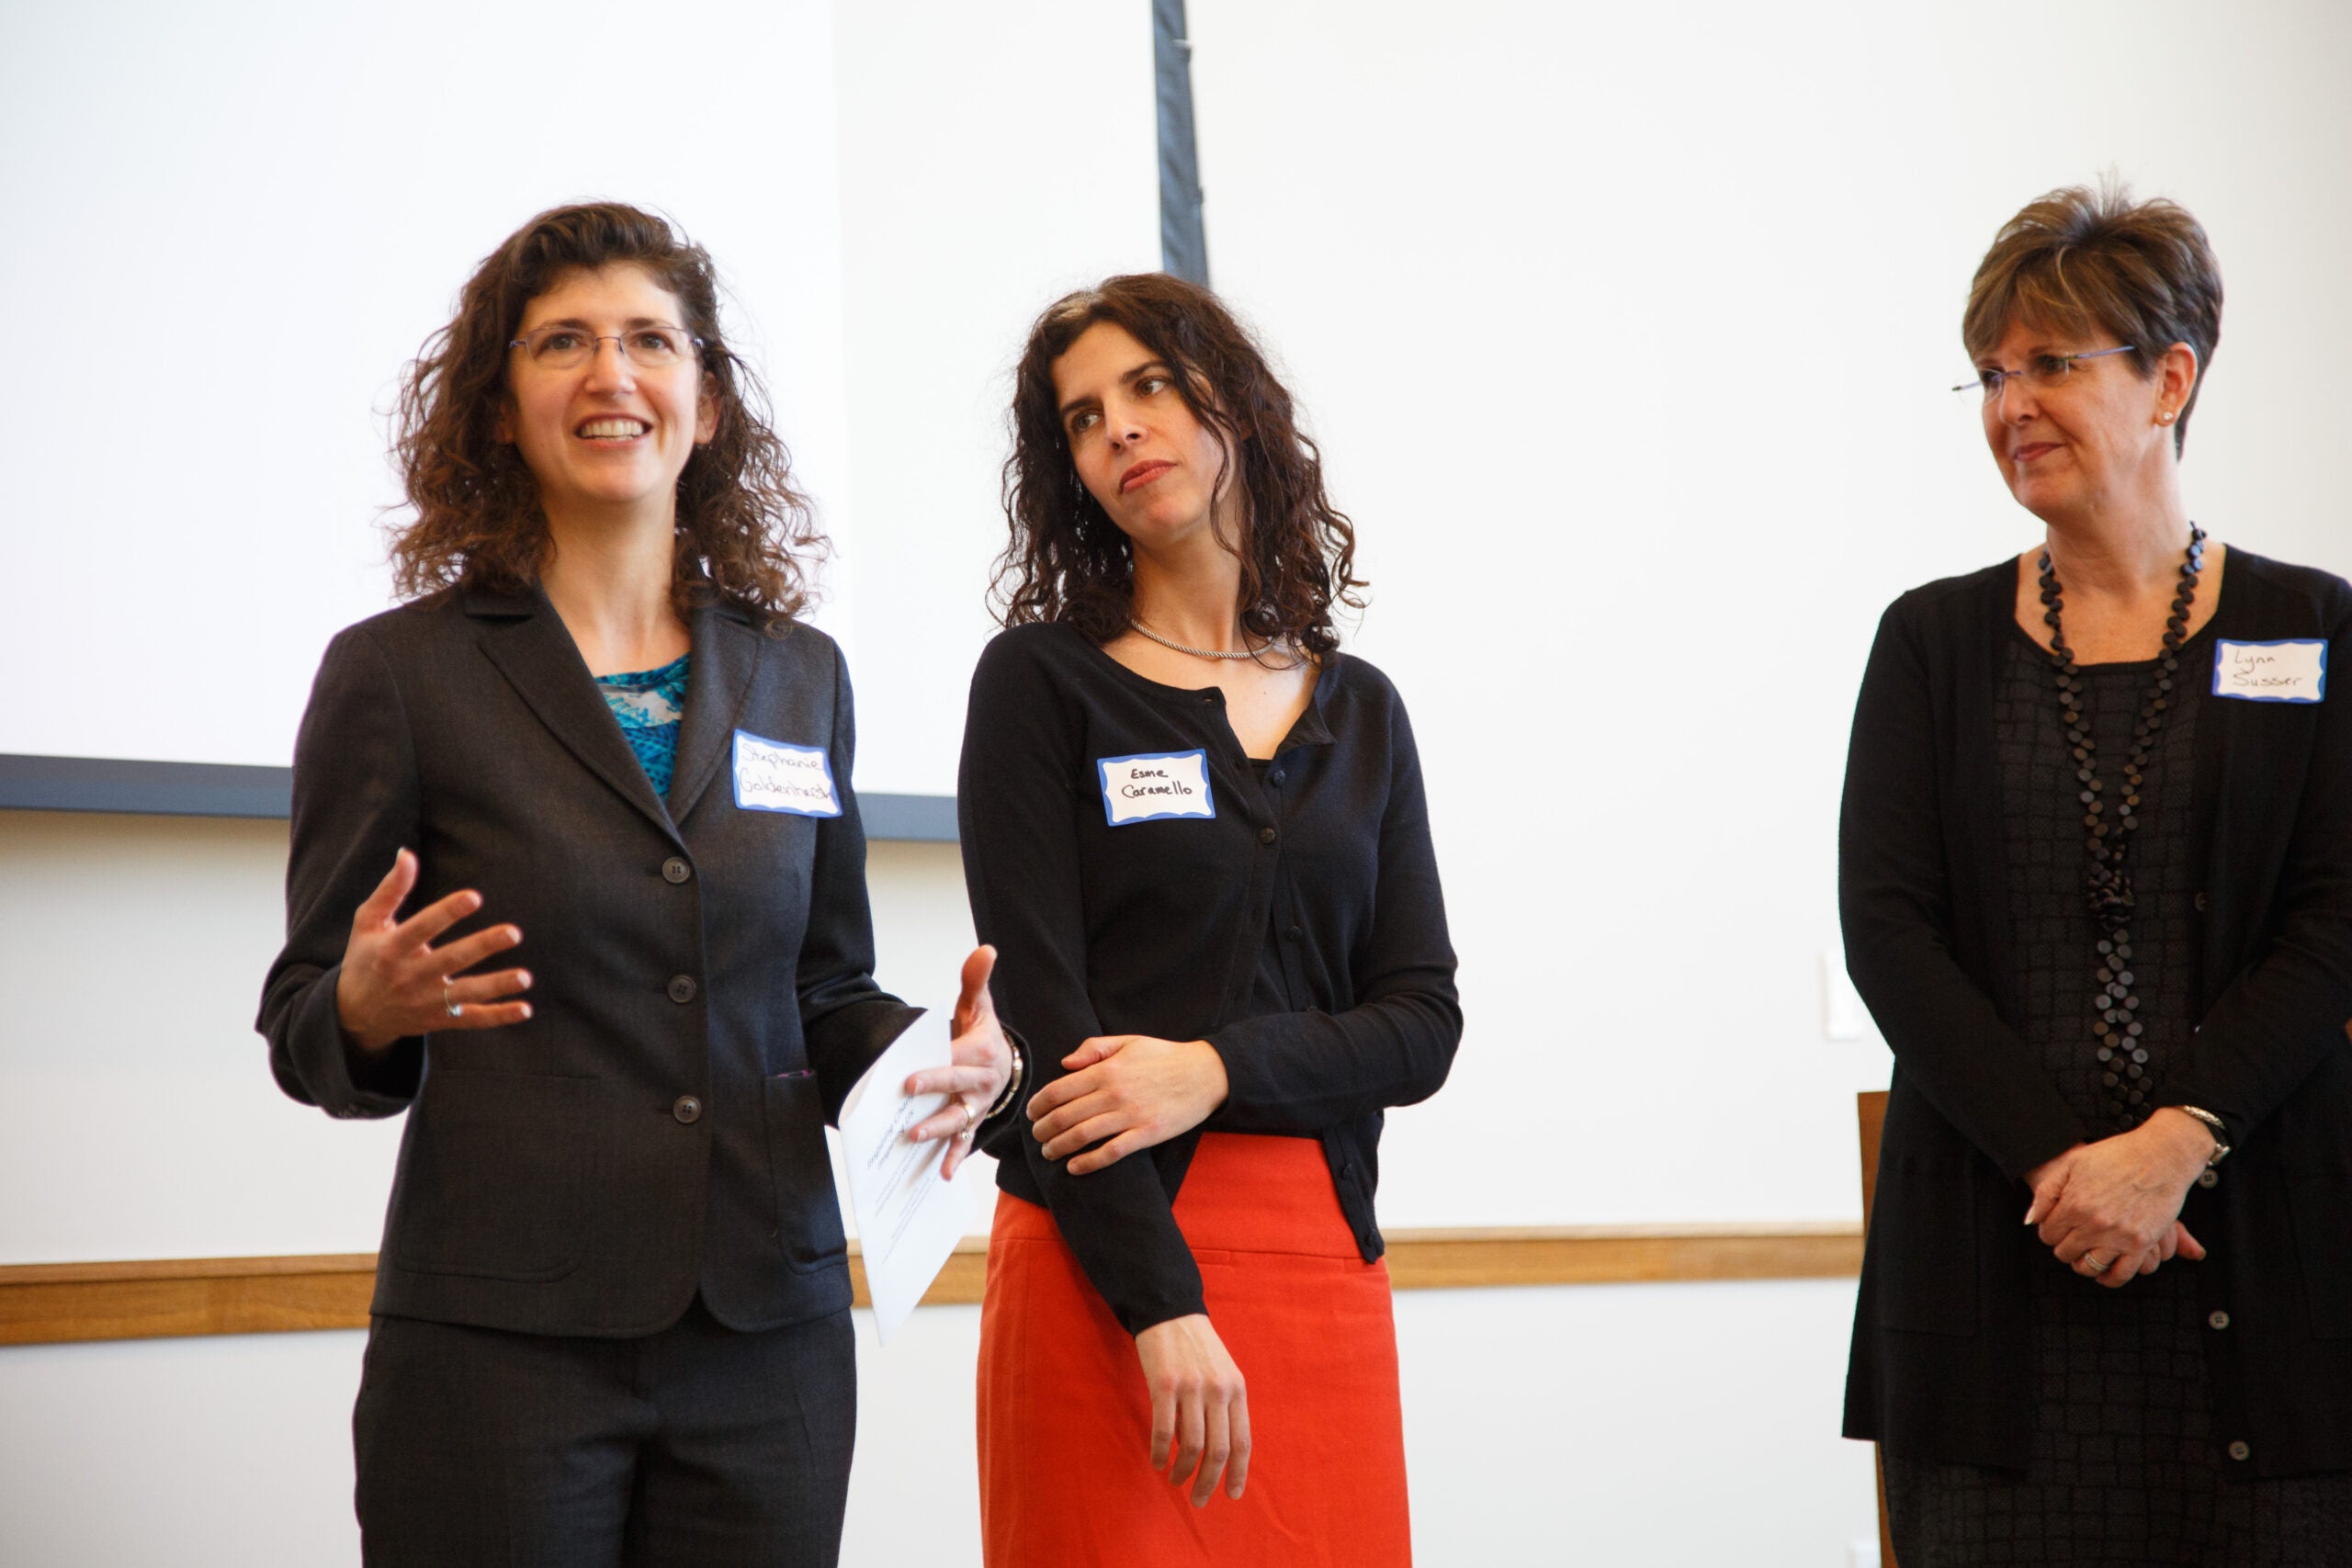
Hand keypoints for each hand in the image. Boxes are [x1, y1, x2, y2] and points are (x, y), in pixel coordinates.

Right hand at [334, 849, 530, 1053]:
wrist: (354, 1013)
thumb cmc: (366, 957)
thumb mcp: (368, 922)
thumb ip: (391, 889)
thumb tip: (407, 854)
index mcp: (391, 949)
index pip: (421, 928)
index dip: (447, 913)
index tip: (474, 897)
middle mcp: (409, 976)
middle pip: (450, 960)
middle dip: (482, 947)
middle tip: (514, 932)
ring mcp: (426, 1001)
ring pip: (465, 993)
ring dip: (497, 986)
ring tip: (525, 977)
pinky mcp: (439, 1019)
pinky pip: (472, 1020)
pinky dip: (499, 1016)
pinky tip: (525, 1008)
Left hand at [904, 946, 1011, 1179]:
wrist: (1003, 1064)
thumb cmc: (981, 1033)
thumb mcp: (978, 1006)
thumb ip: (976, 980)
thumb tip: (986, 949)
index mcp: (982, 1051)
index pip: (957, 1057)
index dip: (936, 1066)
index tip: (910, 1073)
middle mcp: (982, 1081)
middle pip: (956, 1086)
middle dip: (933, 1089)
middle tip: (908, 1092)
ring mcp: (978, 1106)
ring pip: (958, 1118)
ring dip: (937, 1130)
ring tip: (913, 1136)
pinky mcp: (973, 1123)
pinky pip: (964, 1142)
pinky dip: (954, 1158)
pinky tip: (942, 1175)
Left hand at [1028, 1035, 1228, 1174]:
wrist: (1206, 1074)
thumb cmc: (1165, 1057)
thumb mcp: (1128, 1042)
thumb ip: (1094, 1048)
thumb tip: (1065, 1064)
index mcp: (1106, 1069)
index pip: (1059, 1090)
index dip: (1038, 1105)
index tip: (1032, 1113)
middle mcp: (1114, 1093)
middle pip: (1065, 1116)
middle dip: (1043, 1130)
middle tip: (1037, 1137)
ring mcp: (1130, 1115)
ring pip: (1082, 1136)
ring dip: (1058, 1147)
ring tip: (1049, 1152)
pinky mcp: (1146, 1134)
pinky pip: (1110, 1152)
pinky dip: (1088, 1162)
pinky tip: (1074, 1167)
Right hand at [1134, 1314, 1249, 1506]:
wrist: (1169, 1312)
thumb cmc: (1197, 1347)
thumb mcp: (1222, 1373)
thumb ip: (1221, 1409)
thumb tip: (1209, 1452)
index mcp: (1236, 1389)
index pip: (1243, 1441)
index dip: (1239, 1473)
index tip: (1233, 1495)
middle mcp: (1218, 1390)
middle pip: (1218, 1450)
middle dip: (1209, 1482)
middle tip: (1199, 1501)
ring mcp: (1191, 1388)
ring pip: (1191, 1445)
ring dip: (1183, 1471)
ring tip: (1175, 1480)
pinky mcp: (1163, 1385)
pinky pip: (1162, 1430)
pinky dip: (1159, 1452)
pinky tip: (1156, 1461)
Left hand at [2023, 1111, 2213, 1285]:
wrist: (2159, 1156)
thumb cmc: (2117, 1155)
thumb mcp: (2072, 1163)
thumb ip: (2046, 1193)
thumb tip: (2030, 1220)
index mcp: (2074, 1204)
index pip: (2048, 1234)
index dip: (2050, 1231)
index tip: (2057, 1228)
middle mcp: (2094, 1224)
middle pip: (2065, 1252)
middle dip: (2064, 1247)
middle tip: (2071, 1240)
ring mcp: (2118, 1236)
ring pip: (2089, 1267)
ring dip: (2083, 1264)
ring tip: (2085, 1255)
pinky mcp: (2141, 1244)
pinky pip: (2121, 1274)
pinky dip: (2110, 1278)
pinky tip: (2105, 1272)